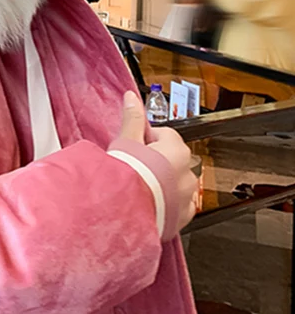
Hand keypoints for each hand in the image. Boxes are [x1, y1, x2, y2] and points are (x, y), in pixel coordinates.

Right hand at [120, 92, 198, 232]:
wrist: (125, 210)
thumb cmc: (126, 174)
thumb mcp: (126, 140)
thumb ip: (133, 118)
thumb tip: (132, 97)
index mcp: (176, 150)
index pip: (165, 135)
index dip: (147, 140)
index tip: (135, 147)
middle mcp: (188, 171)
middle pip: (172, 159)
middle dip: (157, 162)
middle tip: (135, 167)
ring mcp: (188, 195)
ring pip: (177, 183)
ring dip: (163, 183)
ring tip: (141, 186)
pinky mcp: (183, 216)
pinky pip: (178, 205)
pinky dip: (167, 204)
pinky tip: (150, 202)